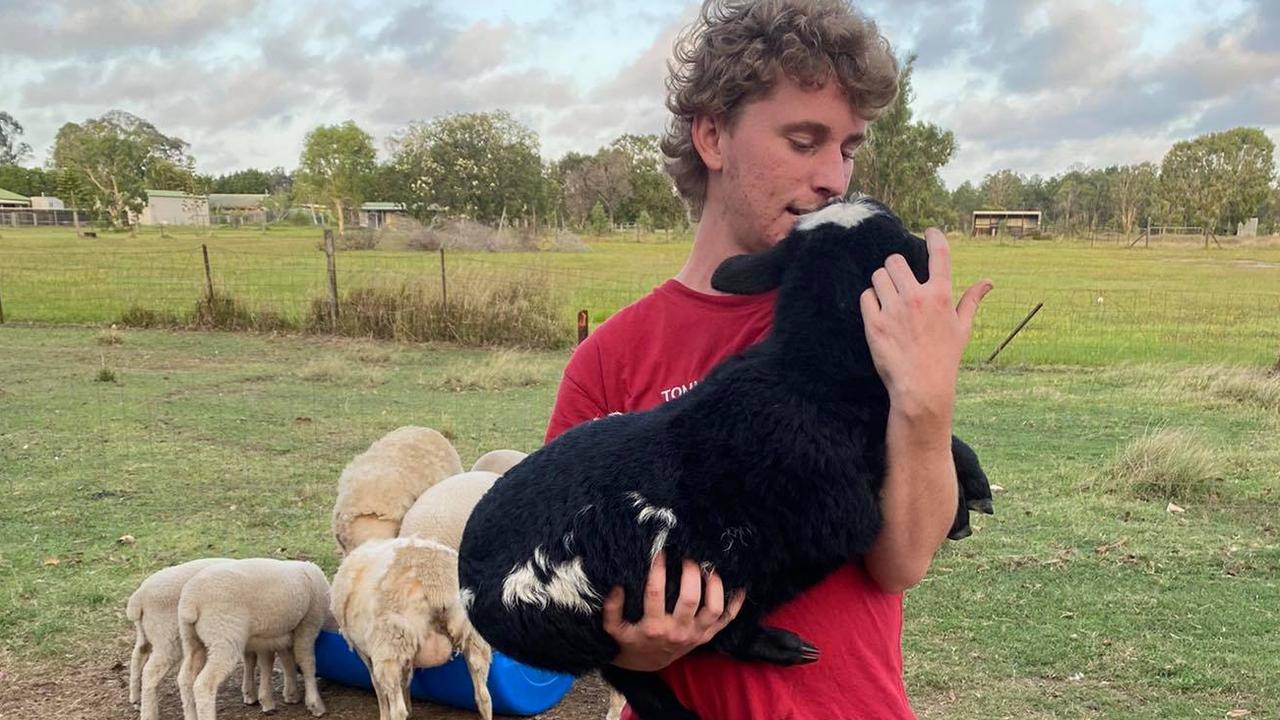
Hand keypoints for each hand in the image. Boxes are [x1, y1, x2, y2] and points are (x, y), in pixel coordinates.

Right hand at [602, 551, 745, 671]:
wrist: (646, 665)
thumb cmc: (630, 641)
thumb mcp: (613, 628)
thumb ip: (611, 608)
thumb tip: (617, 586)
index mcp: (653, 626)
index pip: (656, 593)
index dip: (657, 569)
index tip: (659, 552)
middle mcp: (677, 631)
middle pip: (691, 599)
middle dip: (691, 573)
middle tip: (688, 557)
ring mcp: (695, 634)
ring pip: (714, 609)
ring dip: (715, 586)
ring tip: (709, 568)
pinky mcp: (706, 636)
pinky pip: (726, 620)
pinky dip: (735, 604)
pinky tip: (738, 587)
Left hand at [860, 228, 991, 427]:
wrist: (921, 388)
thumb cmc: (944, 358)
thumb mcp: (962, 328)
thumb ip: (971, 300)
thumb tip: (988, 282)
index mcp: (941, 296)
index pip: (940, 254)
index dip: (934, 236)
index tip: (929, 231)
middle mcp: (916, 298)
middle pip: (896, 260)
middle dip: (896, 268)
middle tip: (899, 281)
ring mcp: (893, 309)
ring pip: (878, 275)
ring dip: (882, 283)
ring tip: (889, 298)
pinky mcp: (874, 323)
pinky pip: (866, 296)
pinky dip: (871, 300)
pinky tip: (879, 312)